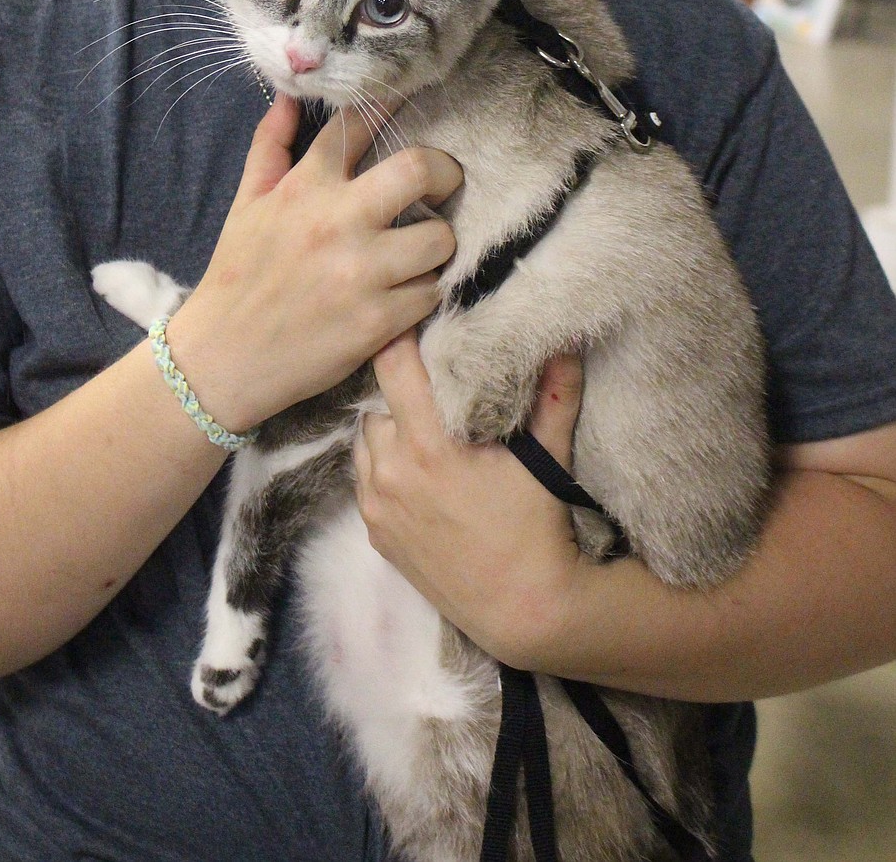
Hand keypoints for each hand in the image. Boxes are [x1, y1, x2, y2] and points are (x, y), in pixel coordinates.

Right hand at [165, 95, 462, 432]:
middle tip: (440, 185)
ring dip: (435, 246)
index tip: (411, 100)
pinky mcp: (378, 321)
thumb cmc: (237, 276)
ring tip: (417, 253)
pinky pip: (431, 293)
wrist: (222, 359)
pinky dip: (422, 294)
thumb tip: (288, 96)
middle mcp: (337, 221)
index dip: (391, 105)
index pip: (358, 125)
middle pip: (419, 169)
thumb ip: (268, 146)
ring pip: (439, 238)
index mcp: (305, 187)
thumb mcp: (246, 204)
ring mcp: (361, 272)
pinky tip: (401, 296)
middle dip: (443, 172)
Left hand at [354, 332, 587, 668]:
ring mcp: (379, 506)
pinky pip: (366, 481)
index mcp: (430, 446)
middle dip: (399, 392)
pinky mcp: (375, 534)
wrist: (523, 608)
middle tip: (428, 387)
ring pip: (366, 442)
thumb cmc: (538, 528)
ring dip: (388, 430)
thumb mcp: (547, 459)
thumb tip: (568, 340)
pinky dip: (383, 468)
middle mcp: (393, 472)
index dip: (398, 341)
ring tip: (423, 432)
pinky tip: (416, 474)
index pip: (394, 368)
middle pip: (378, 403)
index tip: (409, 325)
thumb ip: (554, 395)